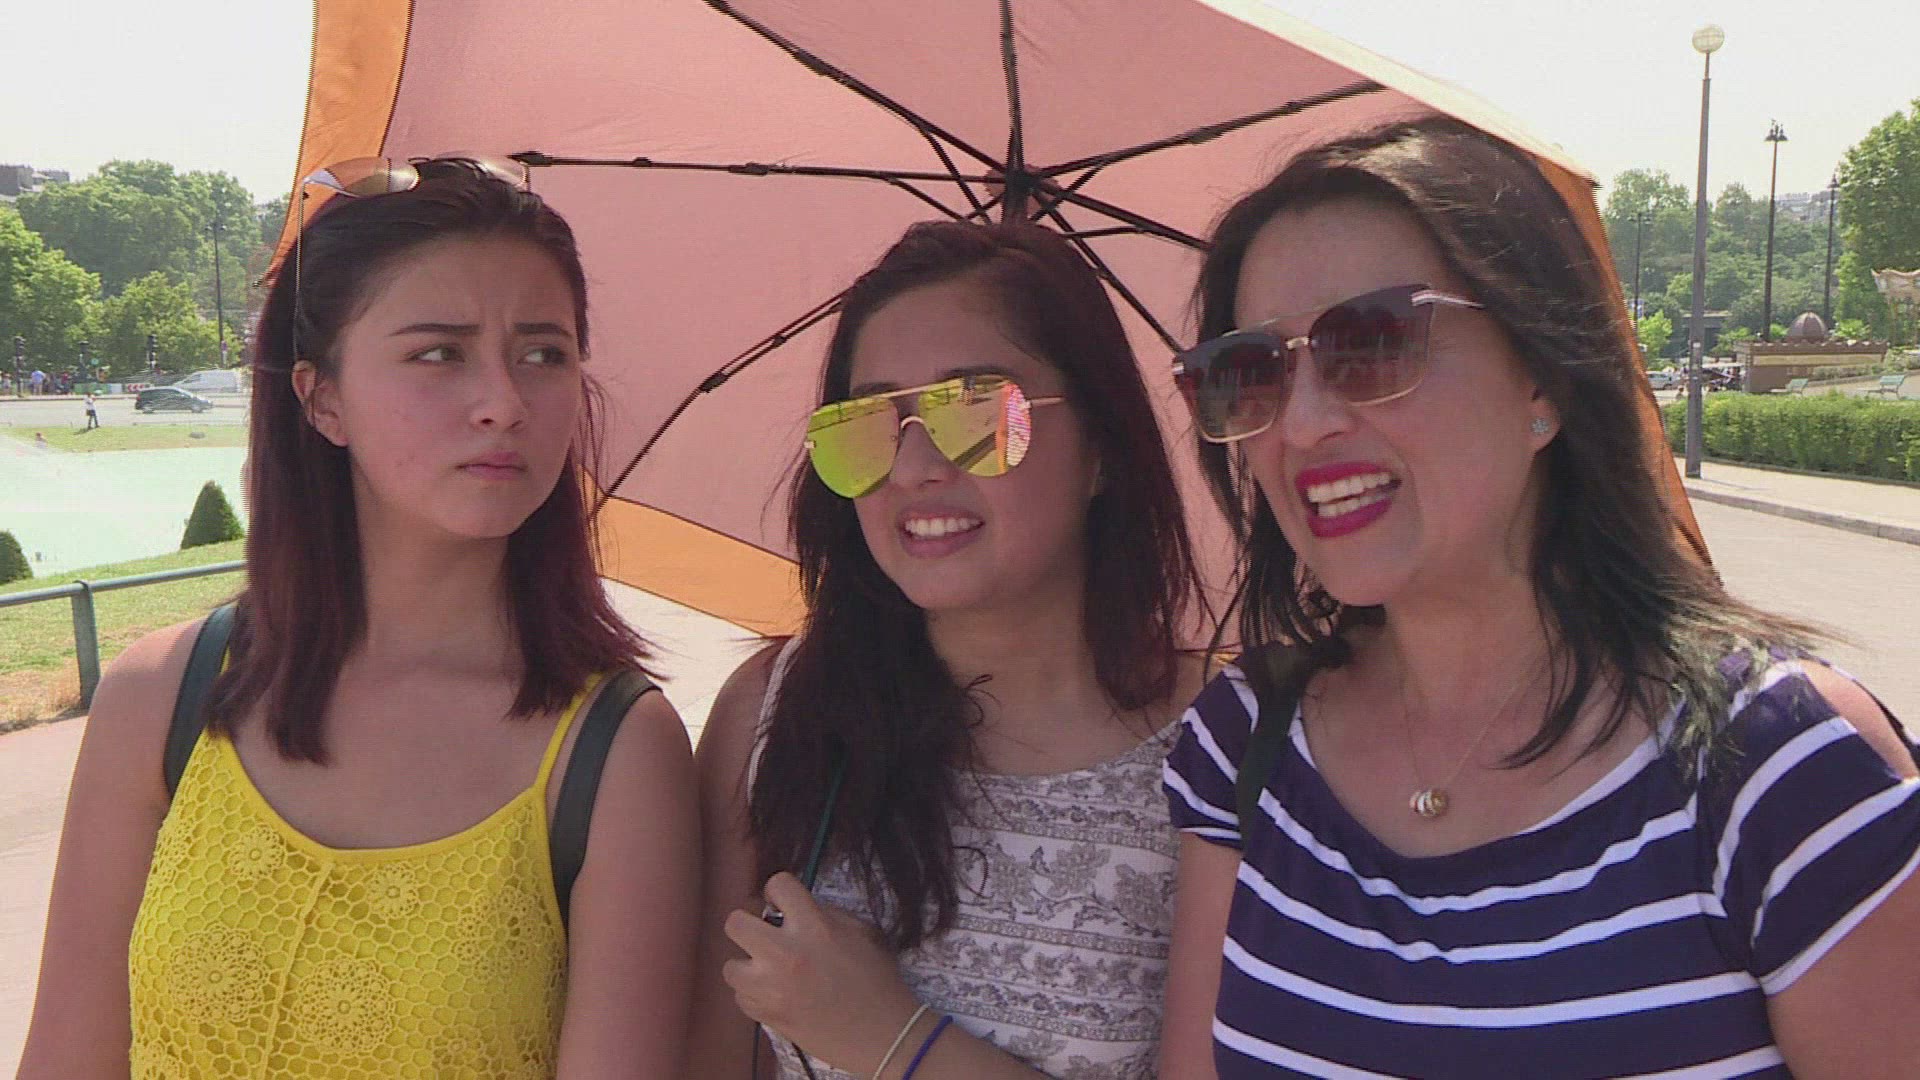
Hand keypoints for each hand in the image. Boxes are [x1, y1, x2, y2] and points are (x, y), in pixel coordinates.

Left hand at [723, 873, 922, 1073]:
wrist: (882, 1033)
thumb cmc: (877, 980)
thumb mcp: (861, 932)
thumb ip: (825, 914)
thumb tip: (795, 909)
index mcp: (813, 927)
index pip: (777, 884)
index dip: (780, 891)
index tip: (784, 903)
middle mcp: (785, 953)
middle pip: (734, 923)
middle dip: (749, 924)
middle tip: (766, 934)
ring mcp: (771, 988)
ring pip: (730, 965)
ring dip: (749, 964)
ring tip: (770, 970)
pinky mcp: (767, 1016)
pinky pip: (741, 997)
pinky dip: (754, 994)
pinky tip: (776, 994)